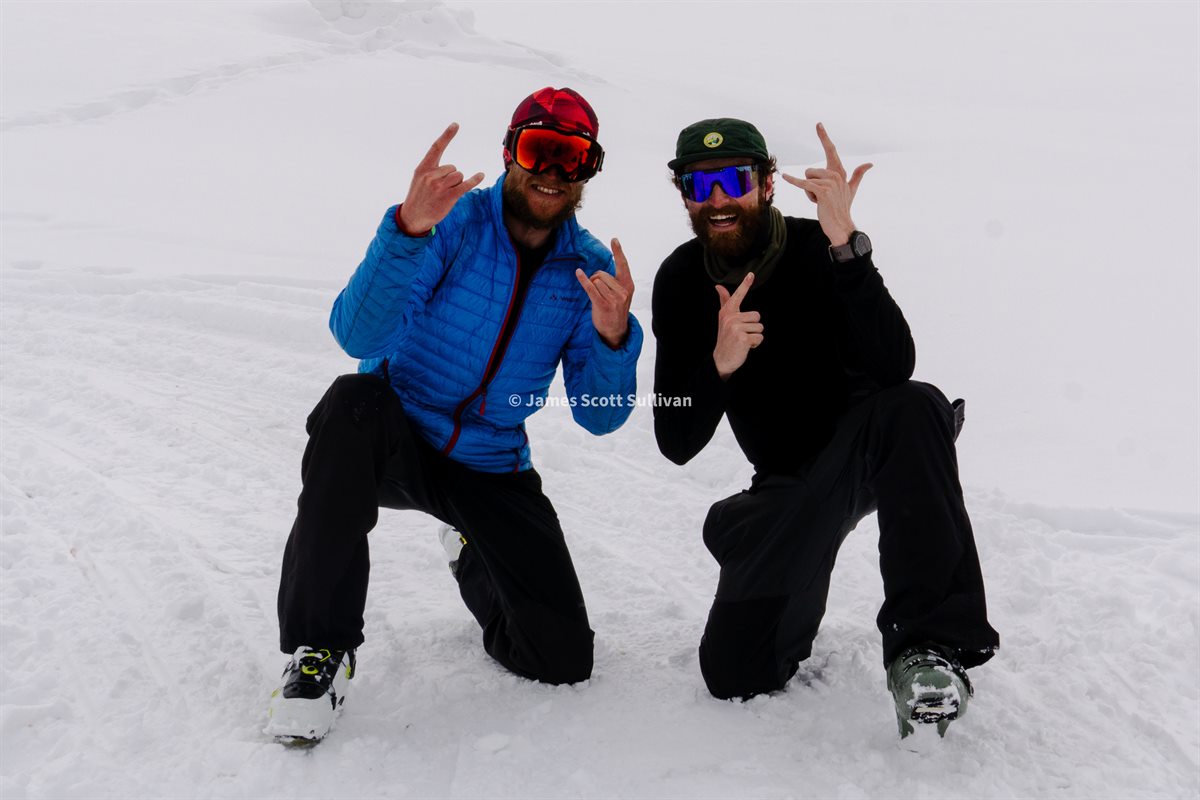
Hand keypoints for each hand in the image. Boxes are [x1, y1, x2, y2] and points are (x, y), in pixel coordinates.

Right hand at [398, 122, 485, 233]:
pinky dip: (474, 180)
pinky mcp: (448, 196)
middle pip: (453, 168)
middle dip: (451, 177)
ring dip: (456, 184)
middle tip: (441, 190)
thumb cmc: (419, 197)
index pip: (436, 148)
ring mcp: (439, 186)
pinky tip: (481, 175)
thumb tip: (453, 169)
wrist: (413, 217)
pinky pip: (465, 185)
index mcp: (423, 168)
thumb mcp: (419, 180)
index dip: (447, 136)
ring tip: (445, 194)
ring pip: (459, 176)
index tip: (456, 125)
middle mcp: (430, 175)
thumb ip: (432, 171)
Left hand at [575, 238, 634, 348]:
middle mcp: (623, 291)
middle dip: (596, 279)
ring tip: (598, 297)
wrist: (616, 331)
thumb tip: (598, 274)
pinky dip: (583, 280)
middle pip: (602, 274)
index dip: (618, 252)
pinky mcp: (603, 305)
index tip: (614, 239)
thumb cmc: (616, 310)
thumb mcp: (621, 295)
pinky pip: (590, 288)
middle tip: (599, 292)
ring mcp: (614, 299)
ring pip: (596, 281)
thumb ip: (615, 283)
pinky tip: (578, 273)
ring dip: (592, 286)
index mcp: (628, 286)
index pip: (623, 265)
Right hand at [712, 272, 762, 378]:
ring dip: (754, 336)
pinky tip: (745, 346)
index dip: (745, 285)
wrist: (721, 359)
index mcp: (727, 312)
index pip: (737, 296)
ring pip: (760, 327)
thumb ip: (724, 302)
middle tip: (742, 334)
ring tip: (743, 340)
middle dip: (753, 327)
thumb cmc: (725, 338)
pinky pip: (759, 337)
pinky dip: (755, 344)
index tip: (751, 274)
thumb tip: (718, 286)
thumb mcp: (723, 319)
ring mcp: (736, 328)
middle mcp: (730, 318)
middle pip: (757, 316)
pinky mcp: (742, 338)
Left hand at [781, 122, 871, 245]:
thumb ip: (858, 175)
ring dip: (808, 193)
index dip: (824, 137)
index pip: (831, 150)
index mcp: (840, 172)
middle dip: (810, 185)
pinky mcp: (822, 191)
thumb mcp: (852, 189)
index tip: (818, 124)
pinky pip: (803, 183)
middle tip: (821, 198)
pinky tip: (784, 176)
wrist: (842, 226)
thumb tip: (870, 163)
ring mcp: (830, 183)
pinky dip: (793, 181)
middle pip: (810, 171)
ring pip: (806, 180)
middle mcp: (836, 174)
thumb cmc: (843, 208)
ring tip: (820, 202)